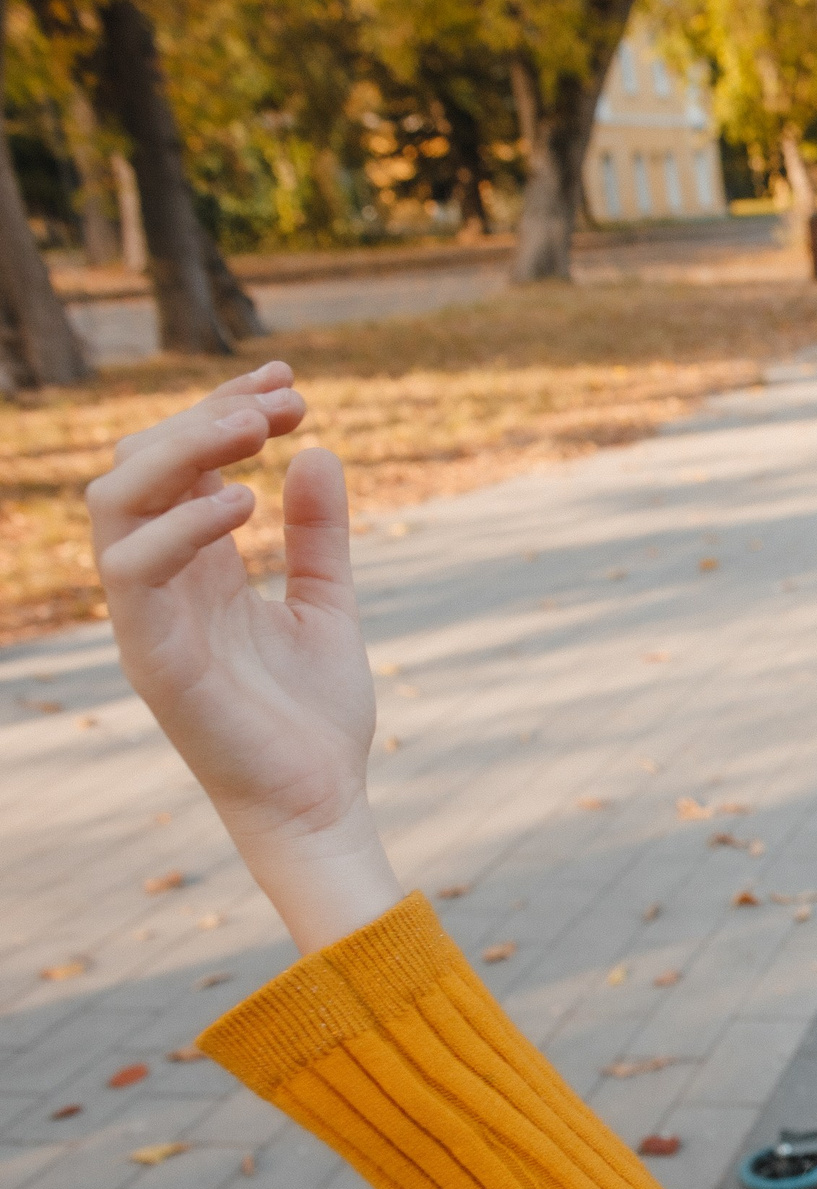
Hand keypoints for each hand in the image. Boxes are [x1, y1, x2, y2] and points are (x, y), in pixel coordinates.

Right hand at [92, 361, 401, 952]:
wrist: (320, 801)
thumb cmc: (315, 716)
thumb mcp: (327, 604)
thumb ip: (317, 535)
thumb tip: (317, 449)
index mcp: (196, 570)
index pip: (182, 466)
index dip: (225, 413)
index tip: (291, 387)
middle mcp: (161, 585)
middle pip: (138, 468)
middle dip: (204, 419)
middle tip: (280, 403)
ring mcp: (148, 618)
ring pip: (117, 502)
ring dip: (181, 452)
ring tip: (256, 430)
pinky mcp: (152, 657)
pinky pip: (132, 571)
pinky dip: (180, 526)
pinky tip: (245, 501)